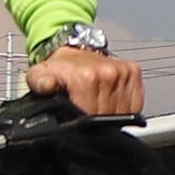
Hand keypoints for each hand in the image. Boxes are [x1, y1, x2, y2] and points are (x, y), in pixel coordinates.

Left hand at [24, 42, 144, 118]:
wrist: (74, 49)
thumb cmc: (59, 69)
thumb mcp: (39, 76)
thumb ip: (39, 84)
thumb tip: (47, 86)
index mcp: (86, 78)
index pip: (91, 118)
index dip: (83, 126)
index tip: (78, 120)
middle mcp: (108, 74)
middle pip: (108, 118)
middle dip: (96, 122)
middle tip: (85, 112)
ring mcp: (123, 73)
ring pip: (123, 113)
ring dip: (112, 115)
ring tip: (97, 106)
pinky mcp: (133, 72)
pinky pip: (135, 104)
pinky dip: (126, 108)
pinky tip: (111, 102)